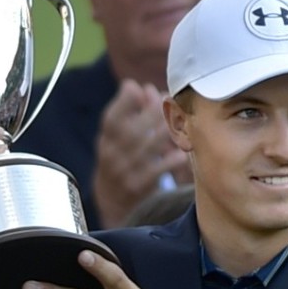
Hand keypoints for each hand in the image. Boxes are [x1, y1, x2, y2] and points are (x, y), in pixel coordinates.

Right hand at [92, 80, 190, 227]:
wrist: (112, 201)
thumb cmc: (121, 158)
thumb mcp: (117, 137)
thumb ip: (130, 113)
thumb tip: (145, 87)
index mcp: (105, 140)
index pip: (110, 120)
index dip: (124, 102)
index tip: (137, 87)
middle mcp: (112, 156)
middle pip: (132, 132)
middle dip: (151, 112)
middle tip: (167, 100)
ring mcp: (125, 173)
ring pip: (147, 149)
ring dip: (164, 131)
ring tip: (178, 119)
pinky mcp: (139, 188)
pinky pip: (157, 171)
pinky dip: (170, 160)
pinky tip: (182, 151)